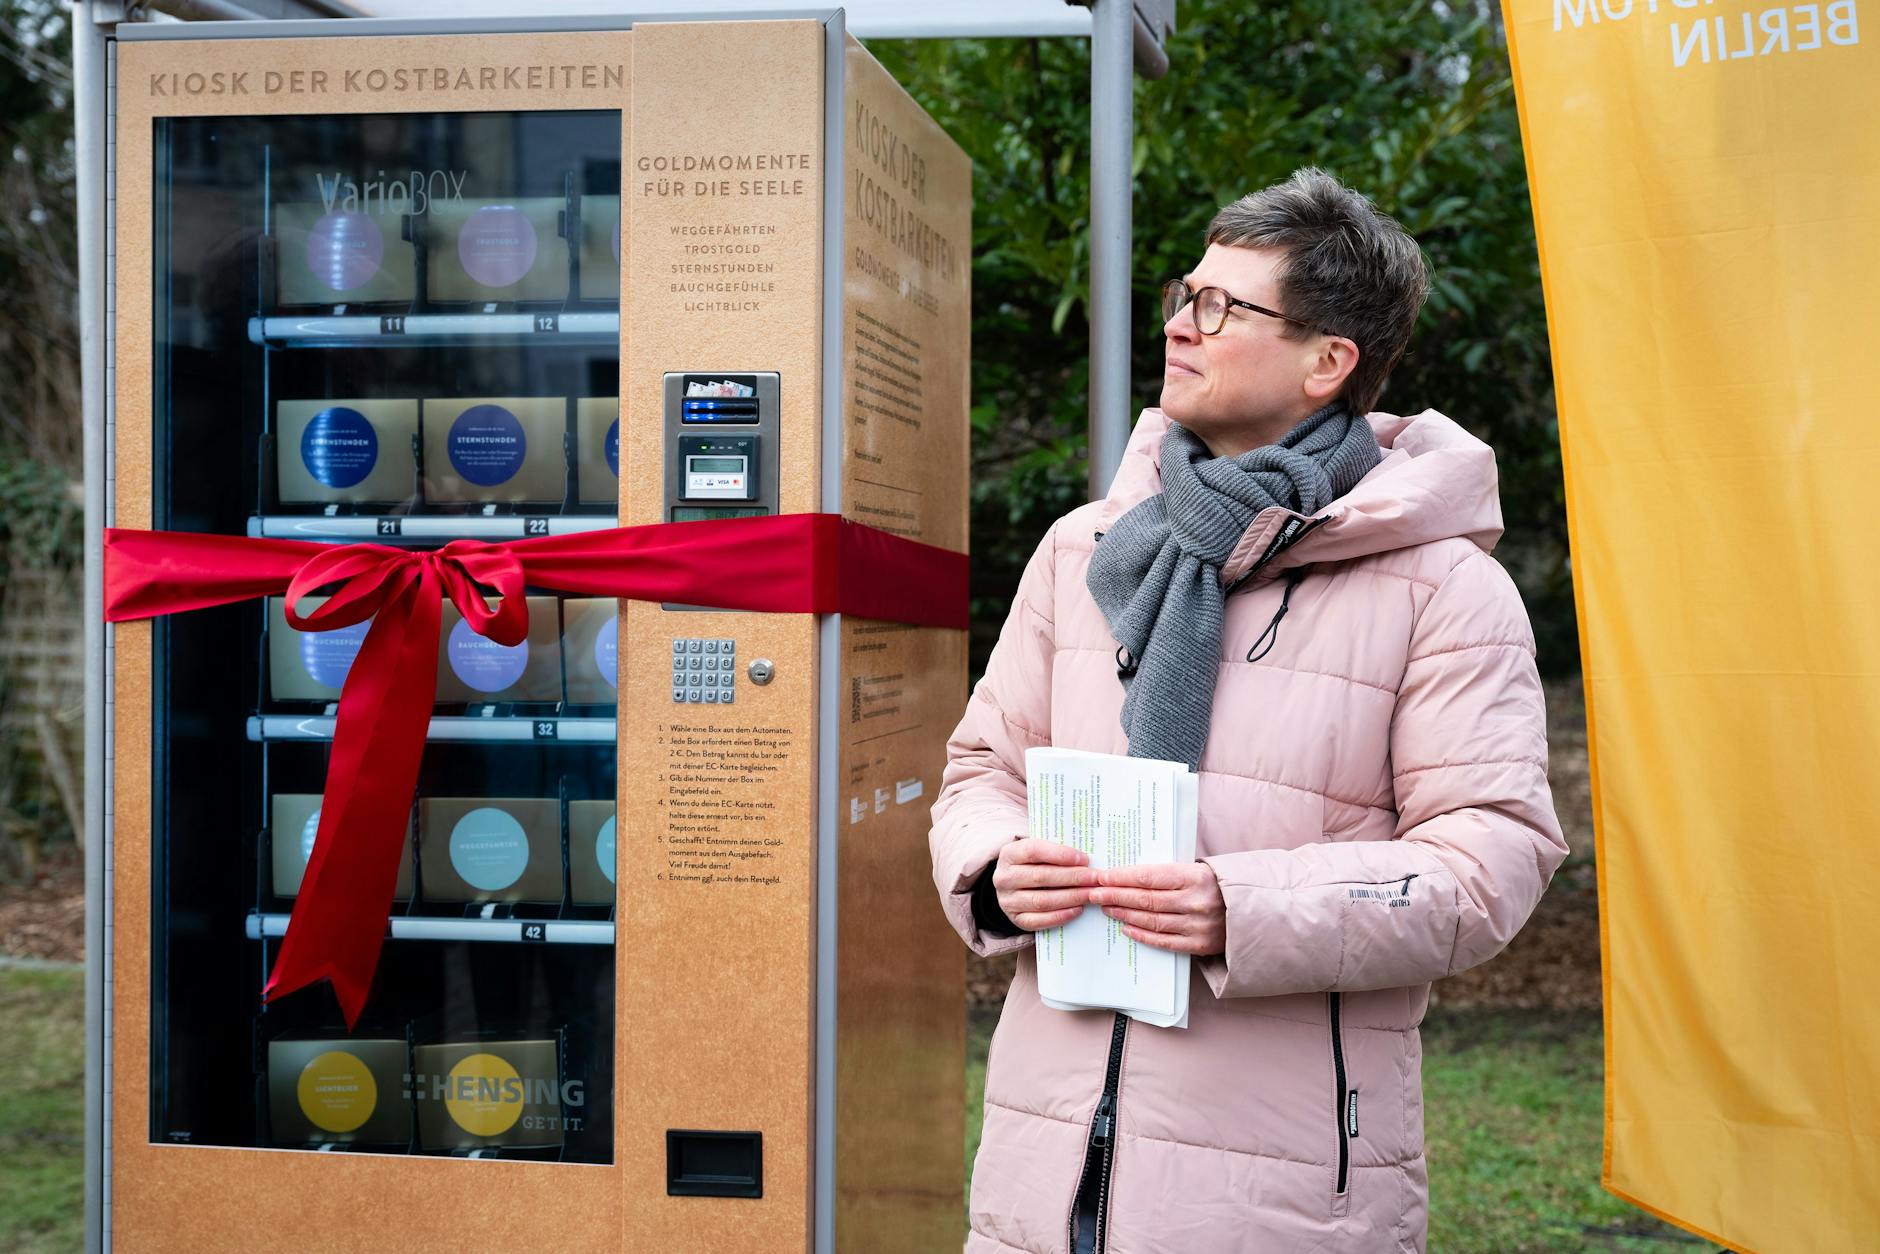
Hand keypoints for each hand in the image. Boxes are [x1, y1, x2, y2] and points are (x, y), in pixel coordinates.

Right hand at [993, 838, 1098, 932]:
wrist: (1015, 886)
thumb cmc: (1034, 864)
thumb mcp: (1039, 852)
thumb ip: (1056, 852)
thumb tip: (1086, 859)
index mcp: (1009, 854)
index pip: (1033, 851)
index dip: (1060, 855)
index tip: (1084, 859)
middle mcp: (1004, 878)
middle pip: (1041, 877)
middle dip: (1072, 877)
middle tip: (1095, 878)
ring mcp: (1008, 901)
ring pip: (1042, 900)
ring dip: (1071, 897)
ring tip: (1090, 894)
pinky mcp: (1016, 919)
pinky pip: (1039, 921)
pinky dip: (1060, 916)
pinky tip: (1078, 910)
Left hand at [1088, 862, 1226, 955]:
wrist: (1250, 911)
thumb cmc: (1215, 886)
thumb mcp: (1197, 871)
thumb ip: (1167, 874)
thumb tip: (1127, 875)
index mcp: (1195, 877)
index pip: (1149, 877)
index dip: (1122, 878)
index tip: (1102, 877)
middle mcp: (1196, 902)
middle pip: (1146, 899)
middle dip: (1116, 896)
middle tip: (1094, 893)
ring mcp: (1198, 925)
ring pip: (1152, 920)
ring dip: (1125, 914)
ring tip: (1106, 908)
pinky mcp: (1199, 945)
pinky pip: (1164, 941)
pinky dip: (1142, 935)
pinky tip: (1126, 927)